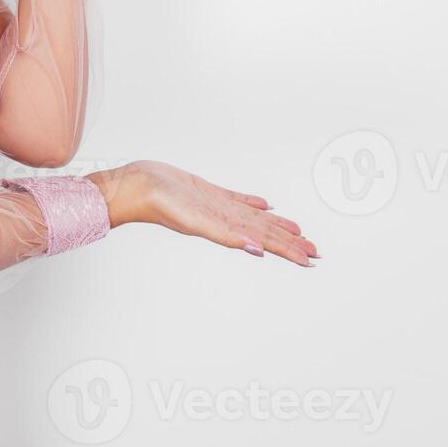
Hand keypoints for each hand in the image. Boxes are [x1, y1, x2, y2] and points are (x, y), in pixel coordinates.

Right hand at [87, 160, 319, 266]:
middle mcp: (223, 220)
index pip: (265, 242)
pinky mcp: (205, 193)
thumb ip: (224, 236)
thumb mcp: (194, 222)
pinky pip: (235, 199)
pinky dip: (252, 203)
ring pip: (253, 217)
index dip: (289, 250)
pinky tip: (264, 204)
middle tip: (314, 251)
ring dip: (274, 225)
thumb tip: (256, 250)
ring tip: (296, 232)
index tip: (310, 260)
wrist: (133, 186)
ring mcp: (215, 206)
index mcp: (225, 229)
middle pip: (264, 232)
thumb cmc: (157, 205)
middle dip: (289, 243)